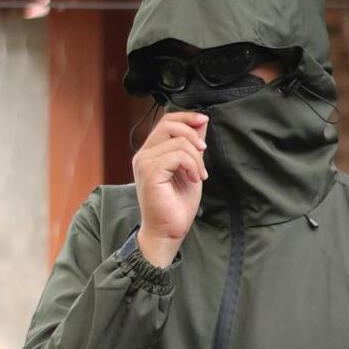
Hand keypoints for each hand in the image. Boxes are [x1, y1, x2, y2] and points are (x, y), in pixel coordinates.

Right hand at [132, 110, 208, 267]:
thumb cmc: (177, 205)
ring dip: (196, 158)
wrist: (169, 231)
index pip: (166, 121)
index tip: (204, 120)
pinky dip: (192, 165)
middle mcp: (144, 155)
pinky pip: (177, 155)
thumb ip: (193, 147)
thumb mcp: (191, 169)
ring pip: (178, 141)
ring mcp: (144, 162)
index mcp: (151, 152)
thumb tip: (201, 124)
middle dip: (193, 135)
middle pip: (169, 124)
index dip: (186, 117)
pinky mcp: (150, 172)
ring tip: (198, 176)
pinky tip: (193, 179)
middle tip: (204, 152)